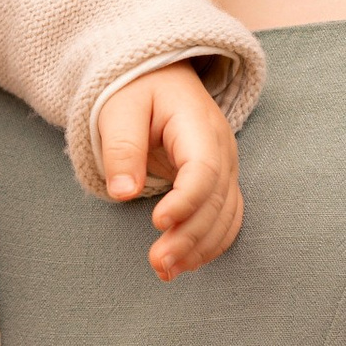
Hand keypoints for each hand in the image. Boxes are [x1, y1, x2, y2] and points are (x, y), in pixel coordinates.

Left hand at [93, 61, 243, 279]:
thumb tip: (124, 193)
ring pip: (225, 215)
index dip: (186, 200)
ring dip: (199, 247)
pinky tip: (186, 263)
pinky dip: (210, 243)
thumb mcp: (119, 109)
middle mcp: (221, 148)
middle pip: (215, 200)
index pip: (204, 170)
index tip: (158, 222)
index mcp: (197, 125)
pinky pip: (226, 217)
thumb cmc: (136, 89)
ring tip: (166, 271)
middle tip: (158, 263)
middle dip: (189, 236)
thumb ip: (122, 149)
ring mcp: (225, 166)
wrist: (160, 75)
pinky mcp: (219, 182)